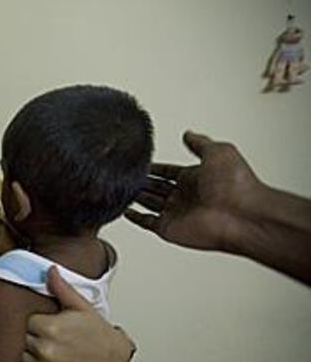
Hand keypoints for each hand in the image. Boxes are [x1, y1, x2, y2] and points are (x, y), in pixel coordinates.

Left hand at [21, 267, 133, 361]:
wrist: (111, 357)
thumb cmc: (96, 330)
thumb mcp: (80, 305)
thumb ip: (61, 287)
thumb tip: (50, 270)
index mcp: (51, 328)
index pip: (24, 318)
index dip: (29, 315)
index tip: (37, 314)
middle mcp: (45, 349)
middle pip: (18, 335)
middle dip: (25, 330)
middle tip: (35, 326)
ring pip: (17, 353)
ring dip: (23, 346)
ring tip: (35, 338)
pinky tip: (35, 353)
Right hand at [125, 131, 262, 252]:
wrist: (241, 215)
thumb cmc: (237, 185)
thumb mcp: (219, 152)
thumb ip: (200, 143)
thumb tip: (189, 133)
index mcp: (195, 178)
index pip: (168, 171)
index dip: (155, 167)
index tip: (142, 162)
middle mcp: (185, 196)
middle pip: (156, 187)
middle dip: (142, 181)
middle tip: (126, 175)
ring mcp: (176, 212)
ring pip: (149, 203)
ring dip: (135, 197)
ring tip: (120, 188)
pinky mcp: (168, 228)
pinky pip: (147, 222)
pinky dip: (135, 218)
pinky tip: (126, 211)